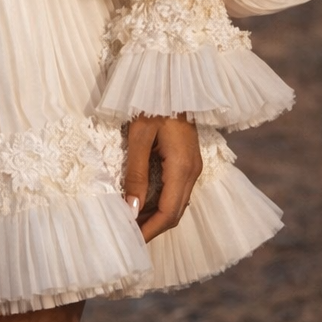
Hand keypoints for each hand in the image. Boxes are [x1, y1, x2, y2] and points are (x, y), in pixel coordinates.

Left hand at [123, 112, 201, 242]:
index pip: (168, 214)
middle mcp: (192, 172)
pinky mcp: (189, 161)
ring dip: (157, 217)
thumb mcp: (139, 136)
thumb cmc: (152, 102)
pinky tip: (145, 204)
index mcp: (182, 168)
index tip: (131, 241)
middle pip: (175, 213)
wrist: (172, 80)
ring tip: (133, 224)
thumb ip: (136, 174)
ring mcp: (193, 167)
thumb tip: (132, 209)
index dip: (150, 231)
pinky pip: (178, 192)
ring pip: (178, 204)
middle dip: (153, 228)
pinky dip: (162, 204)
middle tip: (129, 237)